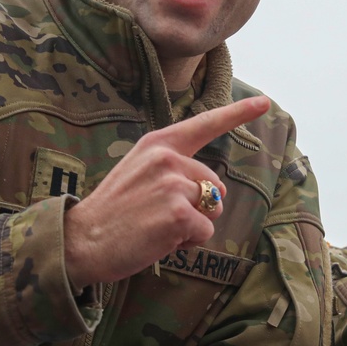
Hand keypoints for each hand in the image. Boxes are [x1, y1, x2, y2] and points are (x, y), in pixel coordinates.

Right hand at [63, 96, 270, 289]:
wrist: (81, 240)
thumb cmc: (112, 212)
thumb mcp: (137, 172)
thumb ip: (171, 168)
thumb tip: (211, 189)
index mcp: (158, 144)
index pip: (204, 124)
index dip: (238, 113)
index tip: (265, 103)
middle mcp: (168, 158)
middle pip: (215, 186)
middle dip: (198, 206)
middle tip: (157, 215)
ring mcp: (174, 184)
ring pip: (212, 210)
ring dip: (193, 225)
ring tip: (157, 227)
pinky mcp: (179, 212)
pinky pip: (205, 231)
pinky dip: (188, 242)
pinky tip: (159, 239)